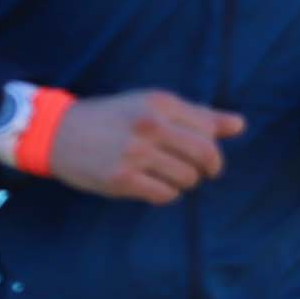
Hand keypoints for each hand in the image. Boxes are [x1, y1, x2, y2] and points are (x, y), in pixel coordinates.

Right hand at [51, 90, 248, 203]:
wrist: (58, 133)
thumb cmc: (113, 118)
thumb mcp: (152, 105)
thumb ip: (198, 114)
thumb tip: (241, 125)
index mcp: (160, 103)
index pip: (210, 129)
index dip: (213, 146)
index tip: (204, 154)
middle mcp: (150, 125)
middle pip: (206, 155)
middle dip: (208, 168)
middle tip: (198, 171)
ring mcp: (136, 153)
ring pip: (188, 179)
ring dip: (184, 182)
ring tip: (167, 175)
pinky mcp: (122, 180)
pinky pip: (165, 195)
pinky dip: (165, 194)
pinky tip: (151, 185)